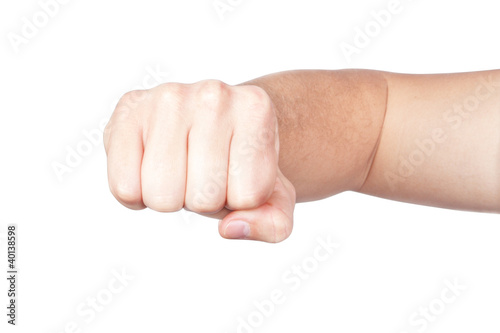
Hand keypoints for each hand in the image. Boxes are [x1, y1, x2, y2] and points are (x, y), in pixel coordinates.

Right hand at [104, 80, 295, 241]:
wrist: (210, 124)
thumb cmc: (240, 163)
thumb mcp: (273, 196)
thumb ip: (273, 224)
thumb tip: (231, 228)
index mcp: (256, 109)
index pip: (248, 196)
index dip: (241, 200)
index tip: (238, 174)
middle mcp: (214, 94)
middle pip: (203, 198)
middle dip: (205, 200)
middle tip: (206, 172)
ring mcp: (167, 98)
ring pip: (162, 196)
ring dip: (172, 197)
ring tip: (182, 167)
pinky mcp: (128, 110)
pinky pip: (124, 187)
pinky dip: (136, 195)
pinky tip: (151, 167)